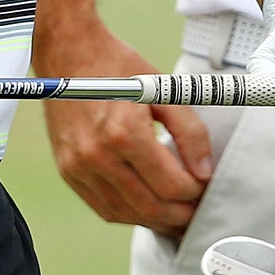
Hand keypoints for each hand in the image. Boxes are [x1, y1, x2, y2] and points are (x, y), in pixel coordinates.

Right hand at [37, 14, 213, 234]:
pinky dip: (129, 214)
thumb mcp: (164, 89)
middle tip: (198, 210)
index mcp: (125, 133)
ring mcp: (79, 167)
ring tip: (177, 216)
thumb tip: (205, 172)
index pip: (171, 185)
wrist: (68, 53)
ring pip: (126, 214)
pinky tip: (147, 208)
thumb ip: (190, 131)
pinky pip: (102, 207)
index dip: (195, 193)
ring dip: (156, 221)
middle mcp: (98, 156)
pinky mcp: (68, 171)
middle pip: (150, 208)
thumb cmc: (118, 67)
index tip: (206, 186)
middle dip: (180, 216)